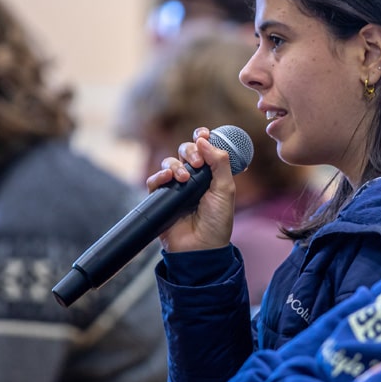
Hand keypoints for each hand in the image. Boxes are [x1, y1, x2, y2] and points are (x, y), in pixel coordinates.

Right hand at [148, 127, 236, 252]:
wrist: (201, 248)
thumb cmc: (217, 221)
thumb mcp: (225, 189)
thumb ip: (219, 162)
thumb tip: (204, 139)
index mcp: (210, 173)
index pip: (204, 148)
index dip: (202, 138)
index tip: (204, 134)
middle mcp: (192, 177)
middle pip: (185, 151)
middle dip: (190, 151)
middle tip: (197, 163)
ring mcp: (176, 187)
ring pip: (169, 162)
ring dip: (176, 165)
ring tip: (185, 179)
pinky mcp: (161, 198)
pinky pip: (154, 180)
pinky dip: (159, 176)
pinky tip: (168, 179)